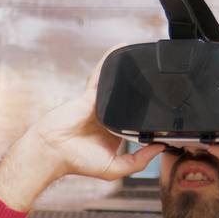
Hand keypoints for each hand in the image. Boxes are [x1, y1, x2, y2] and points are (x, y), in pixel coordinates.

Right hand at [30, 57, 165, 182]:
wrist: (53, 150)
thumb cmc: (77, 161)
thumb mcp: (114, 169)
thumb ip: (138, 162)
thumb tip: (159, 148)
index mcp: (114, 133)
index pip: (135, 120)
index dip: (148, 115)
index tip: (165, 109)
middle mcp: (107, 116)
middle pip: (128, 101)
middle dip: (141, 91)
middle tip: (160, 81)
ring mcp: (98, 104)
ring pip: (115, 86)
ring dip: (126, 73)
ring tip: (143, 61)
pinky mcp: (89, 96)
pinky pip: (101, 75)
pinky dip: (108, 61)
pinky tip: (119, 48)